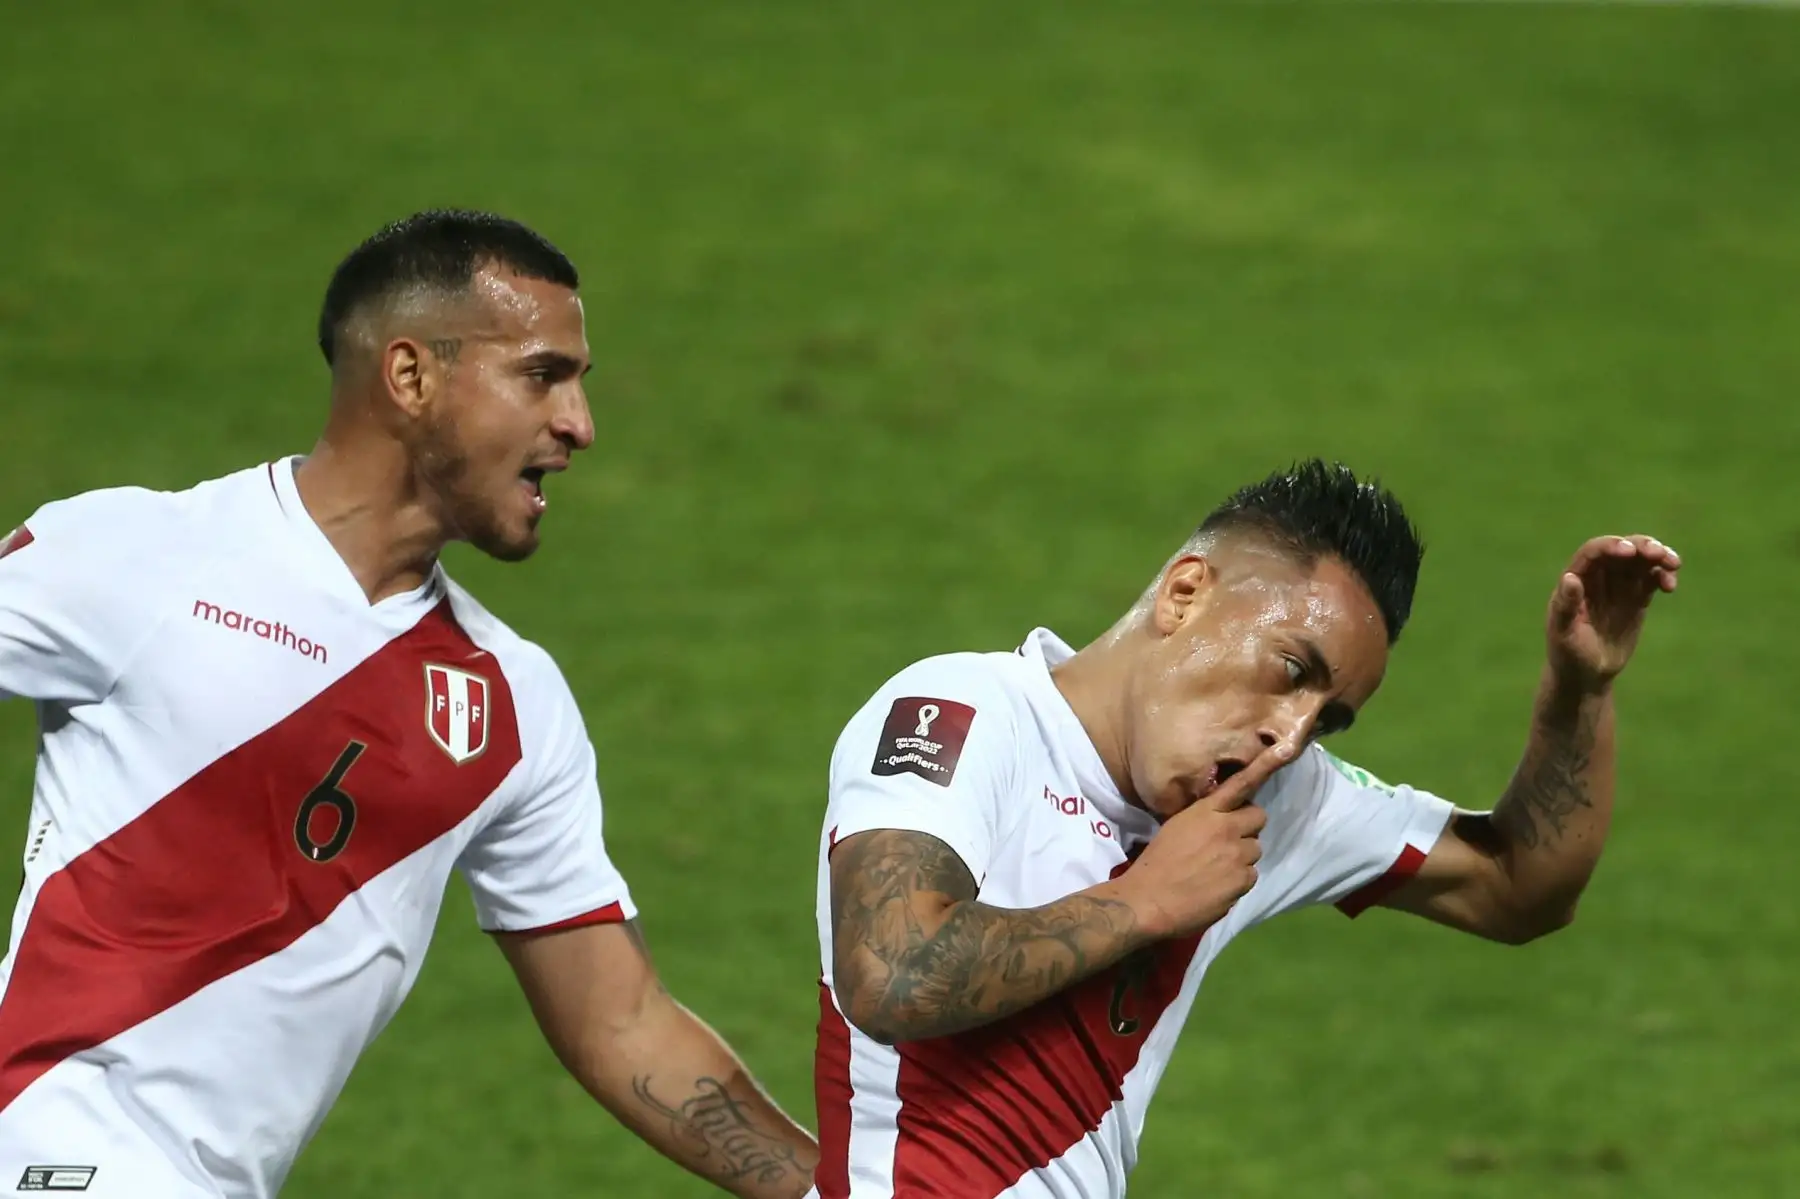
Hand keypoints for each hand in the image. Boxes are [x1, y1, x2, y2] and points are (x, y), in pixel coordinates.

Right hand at [1112, 744, 1293, 938]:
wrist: (1149, 900)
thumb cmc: (1156, 863)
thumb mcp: (1176, 828)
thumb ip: (1203, 820)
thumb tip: (1219, 821)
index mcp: (1205, 811)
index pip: (1240, 785)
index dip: (1264, 766)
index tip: (1284, 749)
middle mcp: (1226, 827)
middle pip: (1258, 818)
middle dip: (1247, 828)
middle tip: (1228, 841)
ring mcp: (1237, 854)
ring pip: (1255, 850)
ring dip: (1241, 857)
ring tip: (1218, 869)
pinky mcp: (1242, 880)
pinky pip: (1251, 876)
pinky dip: (1238, 882)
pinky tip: (1218, 887)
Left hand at [1546, 534, 1679, 692]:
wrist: (1586, 676)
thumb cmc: (1568, 655)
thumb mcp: (1563, 633)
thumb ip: (1566, 605)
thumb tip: (1570, 577)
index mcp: (1575, 579)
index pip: (1594, 553)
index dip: (1611, 546)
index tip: (1629, 551)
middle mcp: (1598, 577)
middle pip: (1622, 550)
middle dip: (1641, 546)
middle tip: (1659, 553)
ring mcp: (1618, 587)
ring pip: (1640, 561)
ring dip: (1658, 556)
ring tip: (1673, 564)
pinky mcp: (1636, 599)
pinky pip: (1651, 579)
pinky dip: (1662, 575)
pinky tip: (1670, 585)